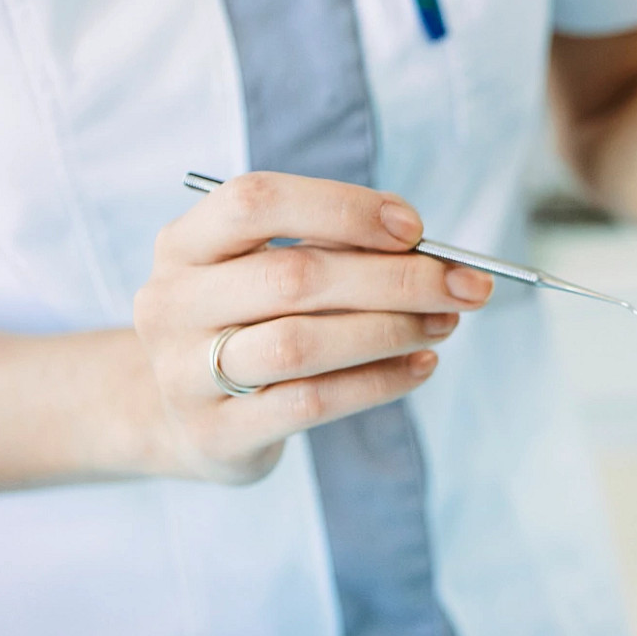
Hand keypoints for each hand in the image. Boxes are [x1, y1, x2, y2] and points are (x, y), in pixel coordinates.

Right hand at [131, 172, 492, 484]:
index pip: (255, 201)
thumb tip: (428, 249)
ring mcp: (184, 374)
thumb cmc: (247, 325)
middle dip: (395, 278)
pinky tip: (420, 366)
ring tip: (445, 324)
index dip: (342, 208)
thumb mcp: (266, 272)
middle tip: (464, 285)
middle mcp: (172, 304)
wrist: (183, 421)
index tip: (414, 229)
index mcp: (183, 244)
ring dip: (390, 330)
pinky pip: (311, 402)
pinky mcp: (217, 434)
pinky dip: (378, 381)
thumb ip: (334, 249)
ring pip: (301, 343)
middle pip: (293, 276)